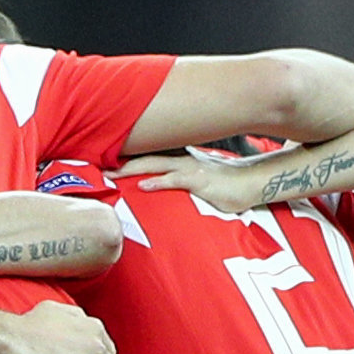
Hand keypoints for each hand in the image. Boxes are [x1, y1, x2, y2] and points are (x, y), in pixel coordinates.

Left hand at [118, 151, 266, 212]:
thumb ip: (183, 186)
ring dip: (132, 169)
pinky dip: (158, 182)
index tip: (108, 166)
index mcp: (182, 161)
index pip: (151, 159)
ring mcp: (191, 169)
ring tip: (112, 175)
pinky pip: (175, 180)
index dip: (129, 162)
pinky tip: (143, 186)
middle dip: (122, 163)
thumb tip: (169, 195)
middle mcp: (183, 161)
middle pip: (146, 158)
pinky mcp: (200, 180)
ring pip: (155, 165)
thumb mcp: (201, 184)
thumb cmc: (228, 185)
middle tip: (101, 169)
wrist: (253, 183)